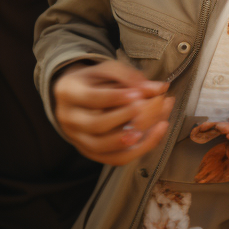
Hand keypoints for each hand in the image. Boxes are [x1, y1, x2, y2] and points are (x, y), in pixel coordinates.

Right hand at [51, 60, 172, 165]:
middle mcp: (70, 119)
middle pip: (96, 125)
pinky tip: (153, 137)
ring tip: (157, 125)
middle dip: (125, 117)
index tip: (138, 93)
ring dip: (133, 138)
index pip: (92, 98)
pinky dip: (136, 151)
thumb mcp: (107, 69)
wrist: (76, 97)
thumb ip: (130, 76)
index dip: (116, 97)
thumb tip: (159, 88)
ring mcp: (78, 139)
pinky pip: (114, 159)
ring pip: (104, 147)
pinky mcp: (91, 153)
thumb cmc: (95, 81)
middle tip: (148, 107)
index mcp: (70, 92)